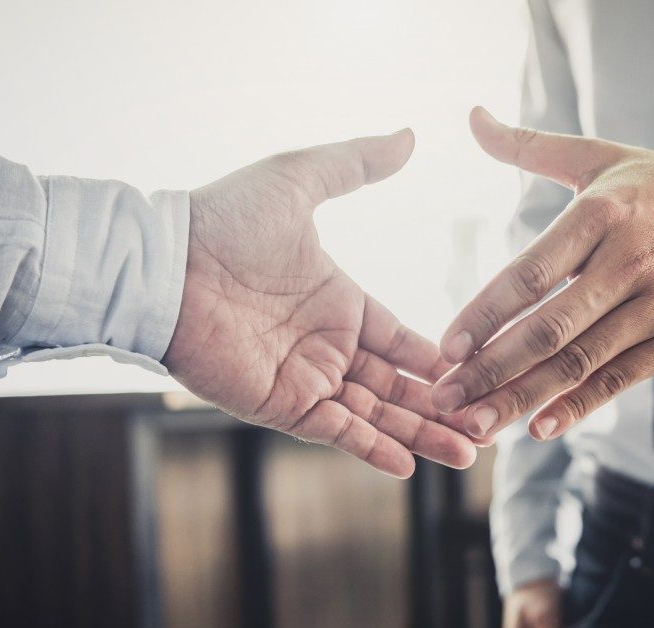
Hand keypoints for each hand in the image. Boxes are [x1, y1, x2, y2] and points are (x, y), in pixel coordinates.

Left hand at [163, 130, 476, 477]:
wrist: (162, 264)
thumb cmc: (224, 220)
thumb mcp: (299, 180)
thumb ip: (356, 164)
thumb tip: (409, 136)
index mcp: (340, 302)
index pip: (402, 338)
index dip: (439, 358)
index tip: (482, 369)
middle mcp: (328, 344)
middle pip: (398, 384)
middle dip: (442, 406)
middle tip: (491, 423)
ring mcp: (305, 377)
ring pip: (376, 414)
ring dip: (420, 434)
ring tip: (468, 451)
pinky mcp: (280, 404)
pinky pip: (334, 431)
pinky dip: (370, 448)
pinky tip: (409, 466)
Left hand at [431, 107, 653, 440]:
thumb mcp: (599, 158)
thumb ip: (528, 147)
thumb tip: (472, 118)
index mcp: (602, 215)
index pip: (529, 274)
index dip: (484, 315)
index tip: (445, 348)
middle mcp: (630, 262)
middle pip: (549, 328)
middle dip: (490, 369)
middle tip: (444, 398)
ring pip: (580, 361)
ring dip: (523, 398)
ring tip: (477, 426)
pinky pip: (620, 379)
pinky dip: (579, 406)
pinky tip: (538, 428)